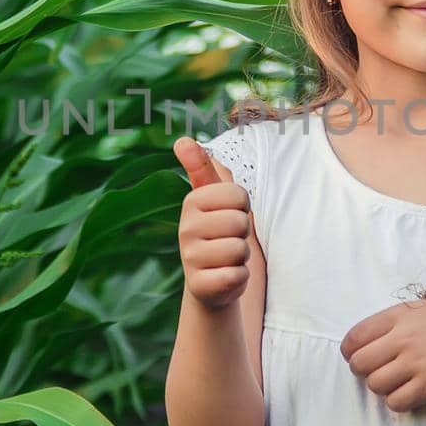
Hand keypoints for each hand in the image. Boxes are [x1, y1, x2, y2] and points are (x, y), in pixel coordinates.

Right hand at [173, 137, 254, 310]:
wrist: (212, 283)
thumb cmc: (219, 233)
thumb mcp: (213, 199)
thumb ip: (202, 168)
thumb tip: (182, 140)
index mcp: (192, 202)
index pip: (239, 195)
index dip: (243, 208)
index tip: (230, 216)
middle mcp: (185, 228)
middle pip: (240, 222)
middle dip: (243, 234)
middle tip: (229, 240)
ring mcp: (190, 258)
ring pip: (239, 249)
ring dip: (241, 257)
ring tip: (227, 259)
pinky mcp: (199, 285)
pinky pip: (236, 275)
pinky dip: (239, 278)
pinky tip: (225, 277)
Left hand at [340, 301, 425, 412]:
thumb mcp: (417, 310)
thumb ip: (388, 322)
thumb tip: (360, 342)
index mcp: (398, 317)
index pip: (355, 337)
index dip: (349, 351)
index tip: (354, 356)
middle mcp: (404, 340)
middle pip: (359, 364)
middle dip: (362, 370)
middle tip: (375, 369)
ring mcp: (416, 365)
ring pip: (375, 385)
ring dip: (380, 386)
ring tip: (394, 380)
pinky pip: (395, 402)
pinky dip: (396, 400)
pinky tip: (406, 392)